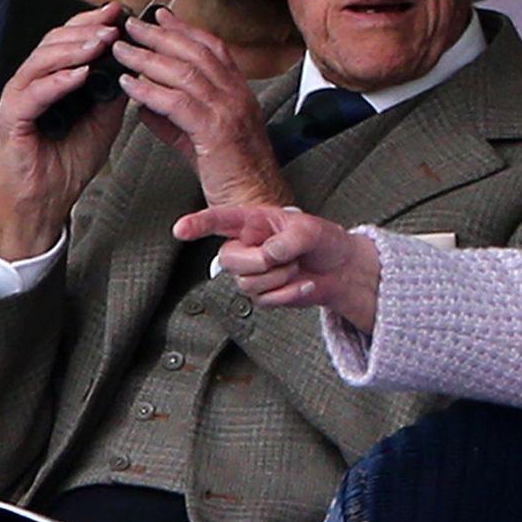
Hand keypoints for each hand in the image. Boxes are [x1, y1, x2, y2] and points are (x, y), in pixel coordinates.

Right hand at [0, 2, 134, 259]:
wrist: (45, 200)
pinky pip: (33, 94)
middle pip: (55, 42)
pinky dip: (57, 82)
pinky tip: (79, 75)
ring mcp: (19, 98)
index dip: (93, 23)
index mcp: (52, 79)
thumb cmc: (67, 160)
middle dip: (87, 29)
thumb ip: (113, 94)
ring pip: (42, 61)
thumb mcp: (103, 121)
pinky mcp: (12, 119)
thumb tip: (136, 67)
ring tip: (101, 42)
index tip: (120, 13)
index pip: (70, 40)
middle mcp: (32, 82)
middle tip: (115, 23)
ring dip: (74, 49)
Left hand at [114, 7, 290, 209]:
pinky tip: (129, 85)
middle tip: (131, 25)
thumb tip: (146, 104)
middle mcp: (237, 97)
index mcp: (240, 95)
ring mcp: (229, 112)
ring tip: (122, 50)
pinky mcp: (216, 132)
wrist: (257, 205)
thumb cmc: (235, 176)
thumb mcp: (203, 141)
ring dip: (147, 57)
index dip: (185, 30)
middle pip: (197, 52)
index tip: (160, 17)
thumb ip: (175, 120)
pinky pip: (177, 102)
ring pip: (184, 72)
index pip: (214, 49)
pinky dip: (149, 90)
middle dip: (160, 35)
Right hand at [173, 205, 381, 331]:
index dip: (197, 225)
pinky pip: (265, 300)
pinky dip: (290, 293)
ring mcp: (251, 272)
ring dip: (279, 277)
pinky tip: (304, 283)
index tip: (180, 229)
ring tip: (296, 266)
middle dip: (259, 262)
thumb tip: (268, 254)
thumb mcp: (310, 231)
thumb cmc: (323, 241)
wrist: (340, 269)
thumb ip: (287, 240)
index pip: (218, 221)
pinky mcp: (262, 294)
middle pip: (227, 260)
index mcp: (252, 222)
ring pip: (246, 283)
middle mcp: (245, 246)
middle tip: (288, 256)